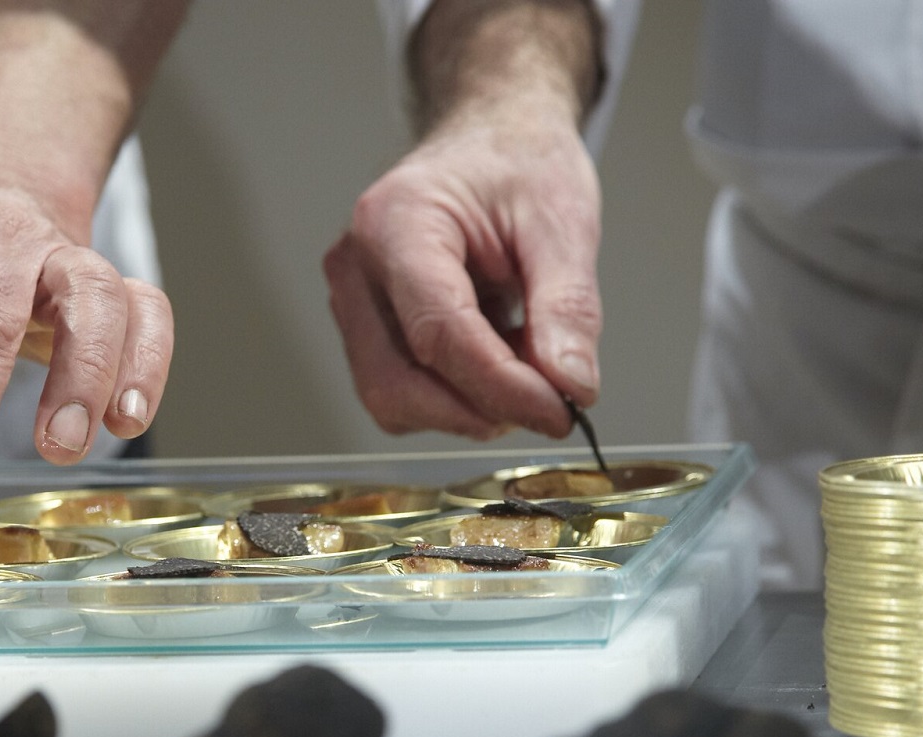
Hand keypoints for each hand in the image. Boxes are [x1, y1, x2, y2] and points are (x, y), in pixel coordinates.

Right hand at [325, 101, 600, 440]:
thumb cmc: (518, 163)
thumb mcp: (563, 221)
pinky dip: (455, 395)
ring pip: (394, 398)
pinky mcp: (363, 327)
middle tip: (550, 401)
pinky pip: (399, 391)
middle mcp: (357, 266)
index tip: (561, 410)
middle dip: (480, 409)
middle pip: (398, 383)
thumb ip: (568, 307)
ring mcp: (352, 300)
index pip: (439, 333)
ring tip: (522, 357)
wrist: (491, 139)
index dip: (501, 387)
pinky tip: (494, 352)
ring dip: (468, 404)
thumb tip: (571, 386)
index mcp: (396, 221)